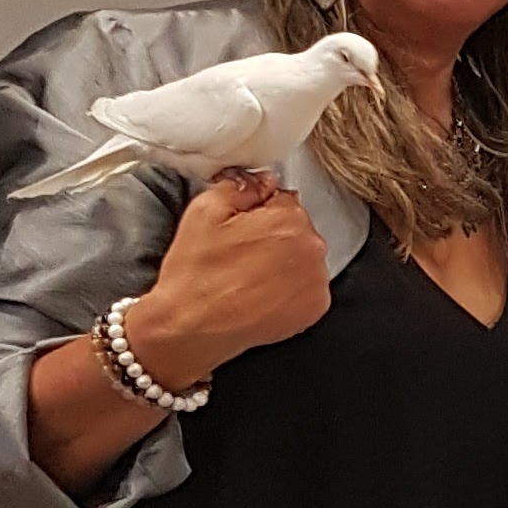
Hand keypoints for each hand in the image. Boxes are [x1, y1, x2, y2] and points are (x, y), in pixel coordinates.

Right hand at [126, 169, 331, 387]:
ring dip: (283, 262)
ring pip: (302, 258)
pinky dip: (289, 289)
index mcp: (289, 219)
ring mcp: (317, 282)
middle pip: (296, 228)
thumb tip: (261, 181)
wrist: (191, 327)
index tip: (240, 228)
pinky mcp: (314, 309)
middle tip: (239, 254)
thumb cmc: (196, 273)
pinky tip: (260, 294)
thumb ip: (240, 186)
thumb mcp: (205, 210)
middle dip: (272, 236)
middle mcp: (312, 249)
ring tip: (247, 277)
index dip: (256, 212)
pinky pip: (306, 287)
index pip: (282, 199)